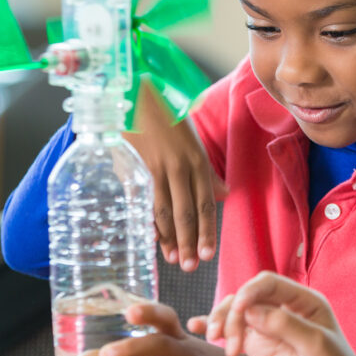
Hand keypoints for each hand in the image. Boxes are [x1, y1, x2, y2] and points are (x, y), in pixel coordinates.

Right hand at [124, 81, 226, 271]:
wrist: (134, 88)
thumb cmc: (163, 111)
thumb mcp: (190, 138)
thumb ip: (205, 169)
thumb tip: (221, 194)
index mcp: (196, 159)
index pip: (205, 203)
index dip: (206, 231)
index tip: (206, 255)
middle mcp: (180, 166)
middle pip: (187, 212)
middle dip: (189, 243)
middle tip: (190, 267)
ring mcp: (157, 167)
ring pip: (165, 210)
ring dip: (169, 238)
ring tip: (172, 260)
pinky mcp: (136, 165)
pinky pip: (143, 200)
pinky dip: (147, 221)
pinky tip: (150, 238)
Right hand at [195, 271, 355, 355]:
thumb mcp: (317, 347)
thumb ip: (286, 326)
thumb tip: (251, 311)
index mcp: (304, 300)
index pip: (269, 283)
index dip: (249, 291)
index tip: (238, 309)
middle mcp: (284, 309)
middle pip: (248, 296)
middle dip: (231, 311)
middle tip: (222, 336)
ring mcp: (269, 328)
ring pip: (237, 312)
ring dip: (222, 320)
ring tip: (215, 339)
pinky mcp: (259, 347)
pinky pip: (233, 332)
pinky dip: (215, 327)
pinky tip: (197, 327)